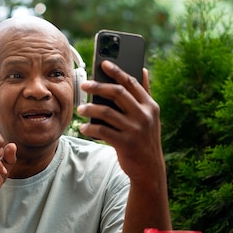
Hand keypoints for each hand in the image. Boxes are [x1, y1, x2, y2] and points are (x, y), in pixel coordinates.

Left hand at [77, 61, 163, 182]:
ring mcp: (135, 129)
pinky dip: (90, 128)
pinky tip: (84, 128)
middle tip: (84, 85)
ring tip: (80, 109)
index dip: (116, 71)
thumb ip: (145, 93)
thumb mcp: (151, 116)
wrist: (149, 169)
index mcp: (150, 106)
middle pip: (117, 93)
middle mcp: (144, 115)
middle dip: (98, 86)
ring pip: (106, 112)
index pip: (131, 83)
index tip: (103, 63)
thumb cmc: (145, 139)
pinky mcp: (126, 143)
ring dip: (90, 109)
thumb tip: (143, 69)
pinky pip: (102, 130)